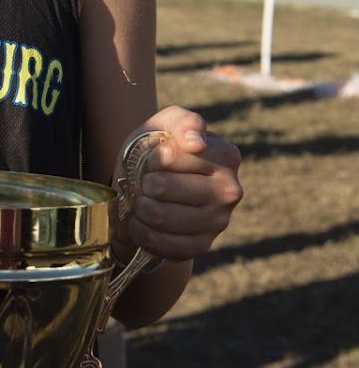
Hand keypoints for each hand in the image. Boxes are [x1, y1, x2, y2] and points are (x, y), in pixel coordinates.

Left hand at [114, 105, 241, 259]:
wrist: (157, 186)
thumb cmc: (162, 149)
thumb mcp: (168, 123)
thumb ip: (184, 122)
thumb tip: (197, 144)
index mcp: (226, 156)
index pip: (168, 157)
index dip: (149, 159)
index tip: (151, 161)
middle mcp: (229, 190)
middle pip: (162, 188)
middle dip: (142, 185)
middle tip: (142, 184)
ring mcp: (219, 221)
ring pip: (160, 217)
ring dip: (138, 209)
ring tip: (139, 202)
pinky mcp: (203, 246)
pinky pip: (163, 244)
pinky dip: (141, 233)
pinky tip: (140, 223)